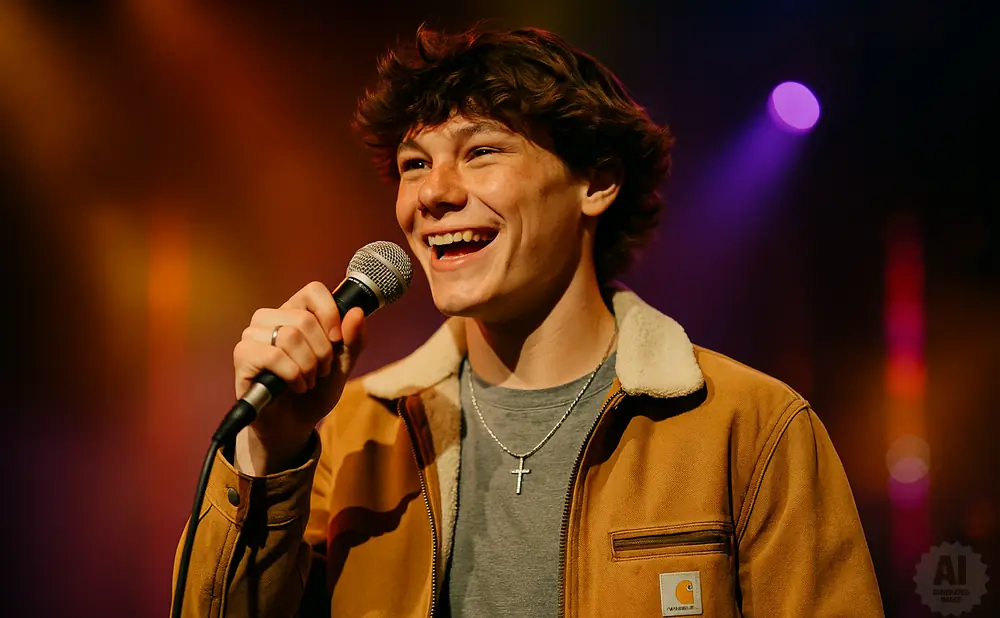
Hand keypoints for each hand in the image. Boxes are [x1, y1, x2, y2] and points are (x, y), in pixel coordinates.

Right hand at [231, 281, 366, 473]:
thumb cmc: (315, 391)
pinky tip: (296, 386)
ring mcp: (253, 336)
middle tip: (322, 371)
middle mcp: (270, 319)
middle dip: (322, 351)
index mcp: (294, 312)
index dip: (330, 313)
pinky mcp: (242, 356)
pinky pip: (274, 355)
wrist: (295, 424)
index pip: (313, 291)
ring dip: (308, 366)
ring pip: (290, 336)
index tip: (337, 340)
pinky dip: (293, 375)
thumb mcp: (343, 365)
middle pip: (305, 319)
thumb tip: (357, 312)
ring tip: (309, 380)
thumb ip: (352, 340)